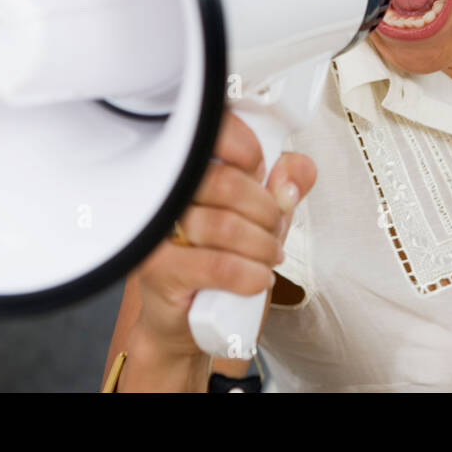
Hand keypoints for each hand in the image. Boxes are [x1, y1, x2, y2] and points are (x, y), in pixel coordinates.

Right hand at [129, 111, 316, 359]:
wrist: (185, 320)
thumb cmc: (220, 260)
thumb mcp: (262, 218)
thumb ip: (284, 187)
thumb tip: (294, 175)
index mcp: (190, 166)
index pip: (216, 131)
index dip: (251, 152)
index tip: (263, 176)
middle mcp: (167, 190)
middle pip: (227, 183)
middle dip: (267, 211)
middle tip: (273, 230)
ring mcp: (157, 228)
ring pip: (225, 226)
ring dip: (262, 247)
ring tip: (267, 258)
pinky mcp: (157, 268)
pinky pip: (219, 265)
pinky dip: (250, 275)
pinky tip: (257, 279)